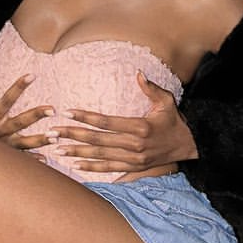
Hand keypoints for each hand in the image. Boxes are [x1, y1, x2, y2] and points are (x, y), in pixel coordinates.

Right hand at [0, 57, 56, 152]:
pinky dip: (33, 161)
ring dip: (40, 141)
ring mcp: (3, 147)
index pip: (6, 99)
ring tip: (55, 137)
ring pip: (24, 145)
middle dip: (35, 116)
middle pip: (19, 123)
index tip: (32, 75)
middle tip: (52, 109)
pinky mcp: (5, 158)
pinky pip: (21, 161)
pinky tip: (46, 160)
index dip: (19, 86)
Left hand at [51, 71, 198, 174]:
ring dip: (77, 153)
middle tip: (53, 132)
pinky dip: (91, 168)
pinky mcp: (134, 168)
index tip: (68, 112)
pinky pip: (109, 169)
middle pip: (99, 140)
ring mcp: (134, 159)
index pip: (107, 122)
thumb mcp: (167, 101)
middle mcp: (135, 145)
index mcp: (140, 127)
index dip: (86, 117)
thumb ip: (151, 88)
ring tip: (58, 149)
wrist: (189, 146)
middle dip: (74, 136)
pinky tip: (75, 166)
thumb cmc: (174, 121)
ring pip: (100, 156)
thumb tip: (138, 73)